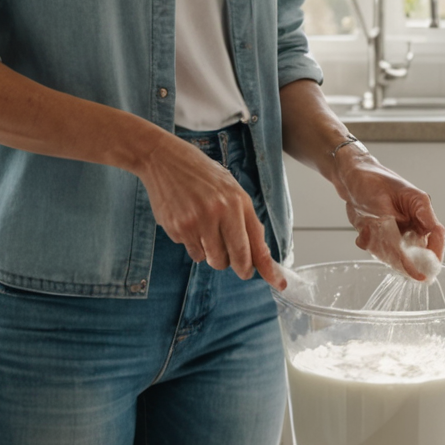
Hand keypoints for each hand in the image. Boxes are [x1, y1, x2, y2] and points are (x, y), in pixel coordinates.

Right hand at [133, 133, 285, 288]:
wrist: (164, 159)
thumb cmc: (201, 174)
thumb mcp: (230, 188)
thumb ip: (245, 218)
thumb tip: (257, 251)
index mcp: (237, 202)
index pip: (256, 243)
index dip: (268, 268)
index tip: (279, 285)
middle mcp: (219, 212)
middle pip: (235, 259)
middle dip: (238, 266)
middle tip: (236, 263)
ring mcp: (197, 222)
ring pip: (213, 260)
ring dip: (214, 254)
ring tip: (206, 229)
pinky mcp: (178, 229)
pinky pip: (193, 252)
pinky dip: (195, 244)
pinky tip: (189, 221)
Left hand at [336, 154, 444, 280]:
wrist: (350, 177)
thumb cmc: (371, 180)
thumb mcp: (389, 201)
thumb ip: (402, 227)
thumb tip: (415, 247)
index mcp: (420, 208)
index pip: (437, 235)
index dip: (434, 255)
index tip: (426, 273)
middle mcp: (412, 220)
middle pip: (418, 250)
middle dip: (403, 258)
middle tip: (389, 252)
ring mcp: (399, 229)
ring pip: (398, 253)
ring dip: (382, 249)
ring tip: (369, 230)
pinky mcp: (384, 235)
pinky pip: (380, 249)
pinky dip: (370, 244)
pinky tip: (363, 230)